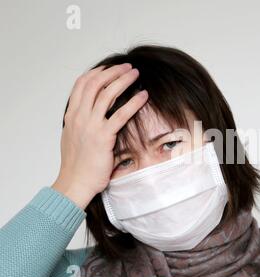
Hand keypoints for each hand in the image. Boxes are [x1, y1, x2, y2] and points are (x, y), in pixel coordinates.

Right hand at [51, 63, 147, 209]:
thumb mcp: (73, 137)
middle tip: (127, 67)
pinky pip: (121, 114)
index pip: (82, 84)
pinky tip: (143, 95)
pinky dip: (133, 102)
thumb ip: (80, 122)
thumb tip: (90, 114)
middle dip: (112, 71)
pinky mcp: (104, 136)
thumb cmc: (77, 164)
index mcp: (72, 115)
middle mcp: (79, 116)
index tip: (110, 67)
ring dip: (123, 80)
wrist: (76, 182)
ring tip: (135, 74)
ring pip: (107, 94)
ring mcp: (90, 125)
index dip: (97, 72)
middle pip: (95, 84)